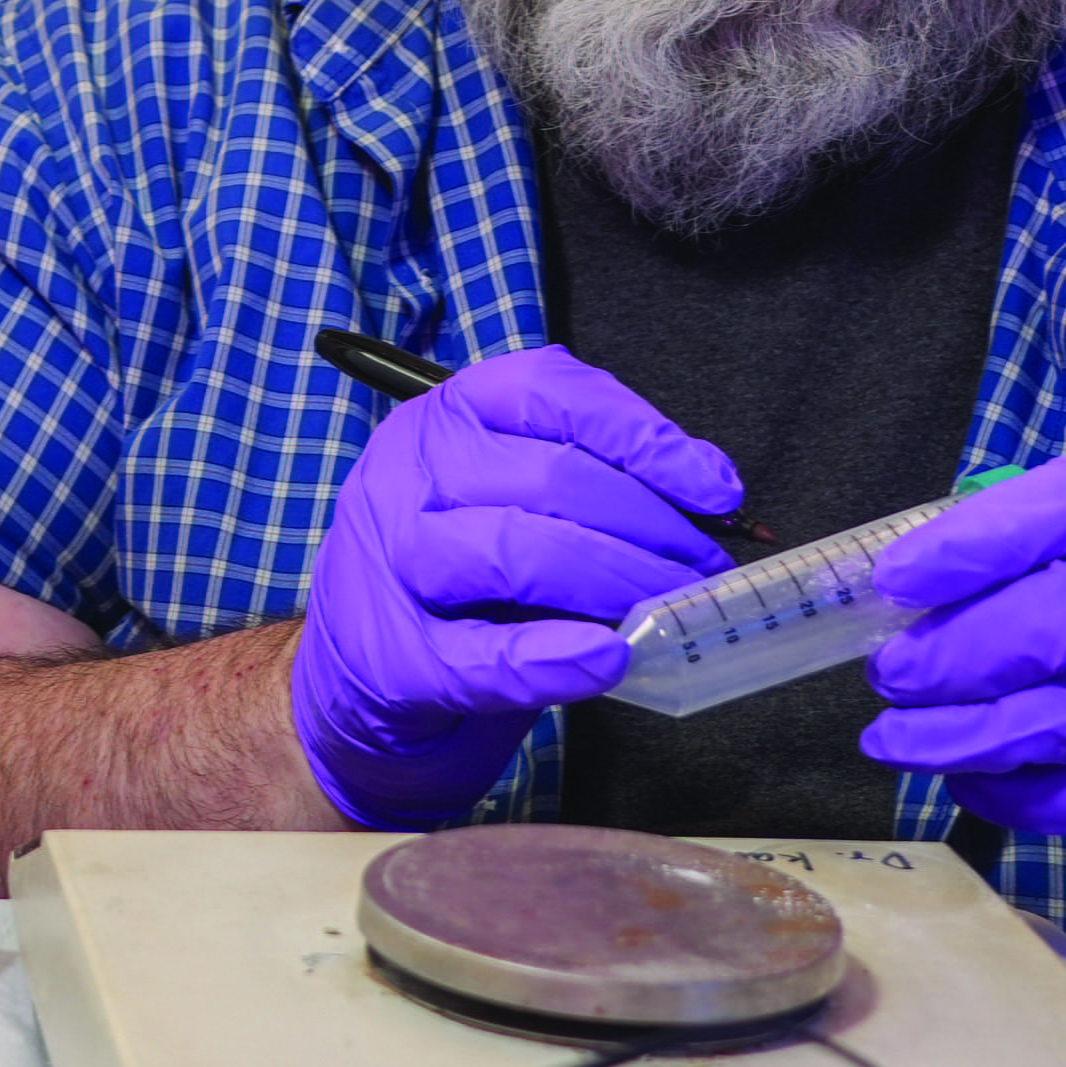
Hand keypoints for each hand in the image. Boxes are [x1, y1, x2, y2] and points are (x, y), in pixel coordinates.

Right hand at [290, 347, 741, 829]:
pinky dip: (555, 660)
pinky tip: (606, 659)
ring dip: (617, 580)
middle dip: (651, 525)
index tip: (715, 487)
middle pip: (548, 476)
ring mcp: (395, 566)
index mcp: (443, 418)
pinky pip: (485, 654)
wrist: (350, 675)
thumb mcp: (504, 495)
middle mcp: (409, 475)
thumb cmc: (455, 575)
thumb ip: (588, 478)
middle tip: (704, 569)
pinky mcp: (397, 660)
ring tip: (671, 608)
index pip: (546, 391)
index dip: (640, 432)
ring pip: (517, 550)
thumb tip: (708, 489)